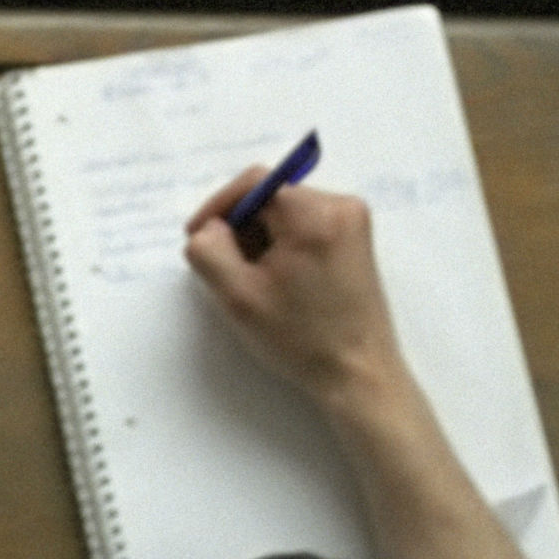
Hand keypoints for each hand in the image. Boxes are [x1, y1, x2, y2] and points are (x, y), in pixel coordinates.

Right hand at [184, 173, 402, 412]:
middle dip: (243, 227)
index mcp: (315, 214)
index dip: (218, 208)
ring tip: (258, 280)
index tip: (198, 239)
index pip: (253, 184)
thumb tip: (211, 227)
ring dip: (263, 237)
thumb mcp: (238, 297)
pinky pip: (307, 223)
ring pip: (287, 210)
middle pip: (271, 196)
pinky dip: (285, 242)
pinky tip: (282, 279)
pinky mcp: (357, 238)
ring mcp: (354, 221)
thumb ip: (208, 250)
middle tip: (231, 270)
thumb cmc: (301, 339)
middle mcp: (341, 206)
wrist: (359, 374)